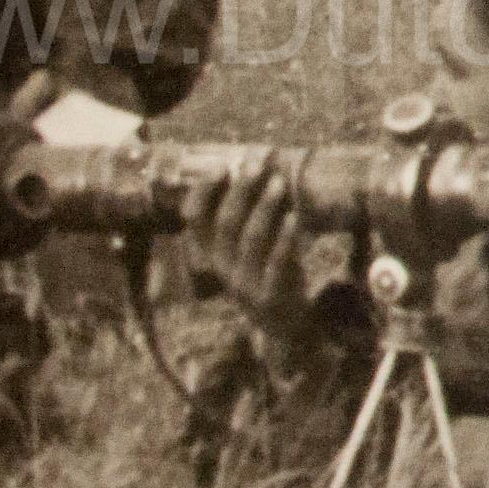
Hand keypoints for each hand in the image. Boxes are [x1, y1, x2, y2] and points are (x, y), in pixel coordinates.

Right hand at [181, 163, 300, 298]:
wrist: (283, 323)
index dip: (204, 191)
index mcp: (211, 252)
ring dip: (264, 207)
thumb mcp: (248, 246)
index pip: (194, 218)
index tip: (222, 165)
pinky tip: (294, 217)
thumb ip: (248, 212)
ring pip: (250, 238)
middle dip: (240, 190)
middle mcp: (221, 267)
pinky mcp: (269, 295)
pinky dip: (284, 238)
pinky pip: (276, 262)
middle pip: (225, 222)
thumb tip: (251, 165)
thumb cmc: (265, 271)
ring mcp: (243, 283)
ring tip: (278, 182)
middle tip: (256, 164)